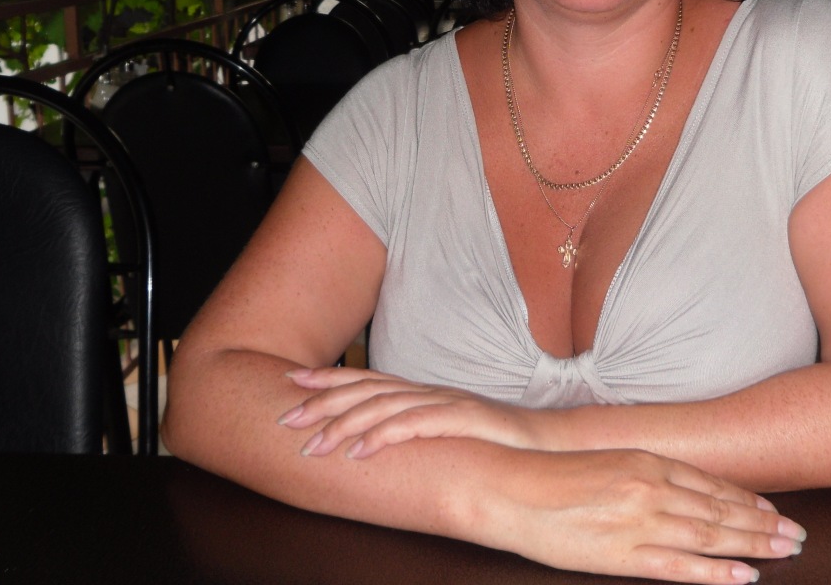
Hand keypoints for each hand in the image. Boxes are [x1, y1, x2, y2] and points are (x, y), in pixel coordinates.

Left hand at [277, 366, 541, 456]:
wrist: (545, 441)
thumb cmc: (493, 440)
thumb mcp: (447, 429)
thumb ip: (416, 427)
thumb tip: (378, 437)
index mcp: (422, 392)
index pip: (367, 379)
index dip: (328, 379)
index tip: (290, 381)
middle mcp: (428, 392)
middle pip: (366, 390)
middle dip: (322, 402)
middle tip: (286, 417)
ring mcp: (445, 404)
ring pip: (383, 408)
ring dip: (343, 425)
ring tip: (312, 445)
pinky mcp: (462, 421)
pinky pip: (415, 426)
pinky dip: (383, 437)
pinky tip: (359, 452)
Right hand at [487, 447, 804, 582]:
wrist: (509, 487)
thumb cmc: (552, 475)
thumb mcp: (608, 460)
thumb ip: (645, 472)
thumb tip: (677, 487)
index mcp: (647, 461)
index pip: (710, 484)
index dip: (747, 499)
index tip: (773, 510)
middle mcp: (651, 488)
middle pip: (720, 509)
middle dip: (763, 524)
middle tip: (798, 534)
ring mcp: (639, 522)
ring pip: (710, 535)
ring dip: (753, 545)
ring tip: (786, 552)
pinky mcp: (622, 554)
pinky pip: (679, 567)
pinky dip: (716, 573)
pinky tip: (743, 578)